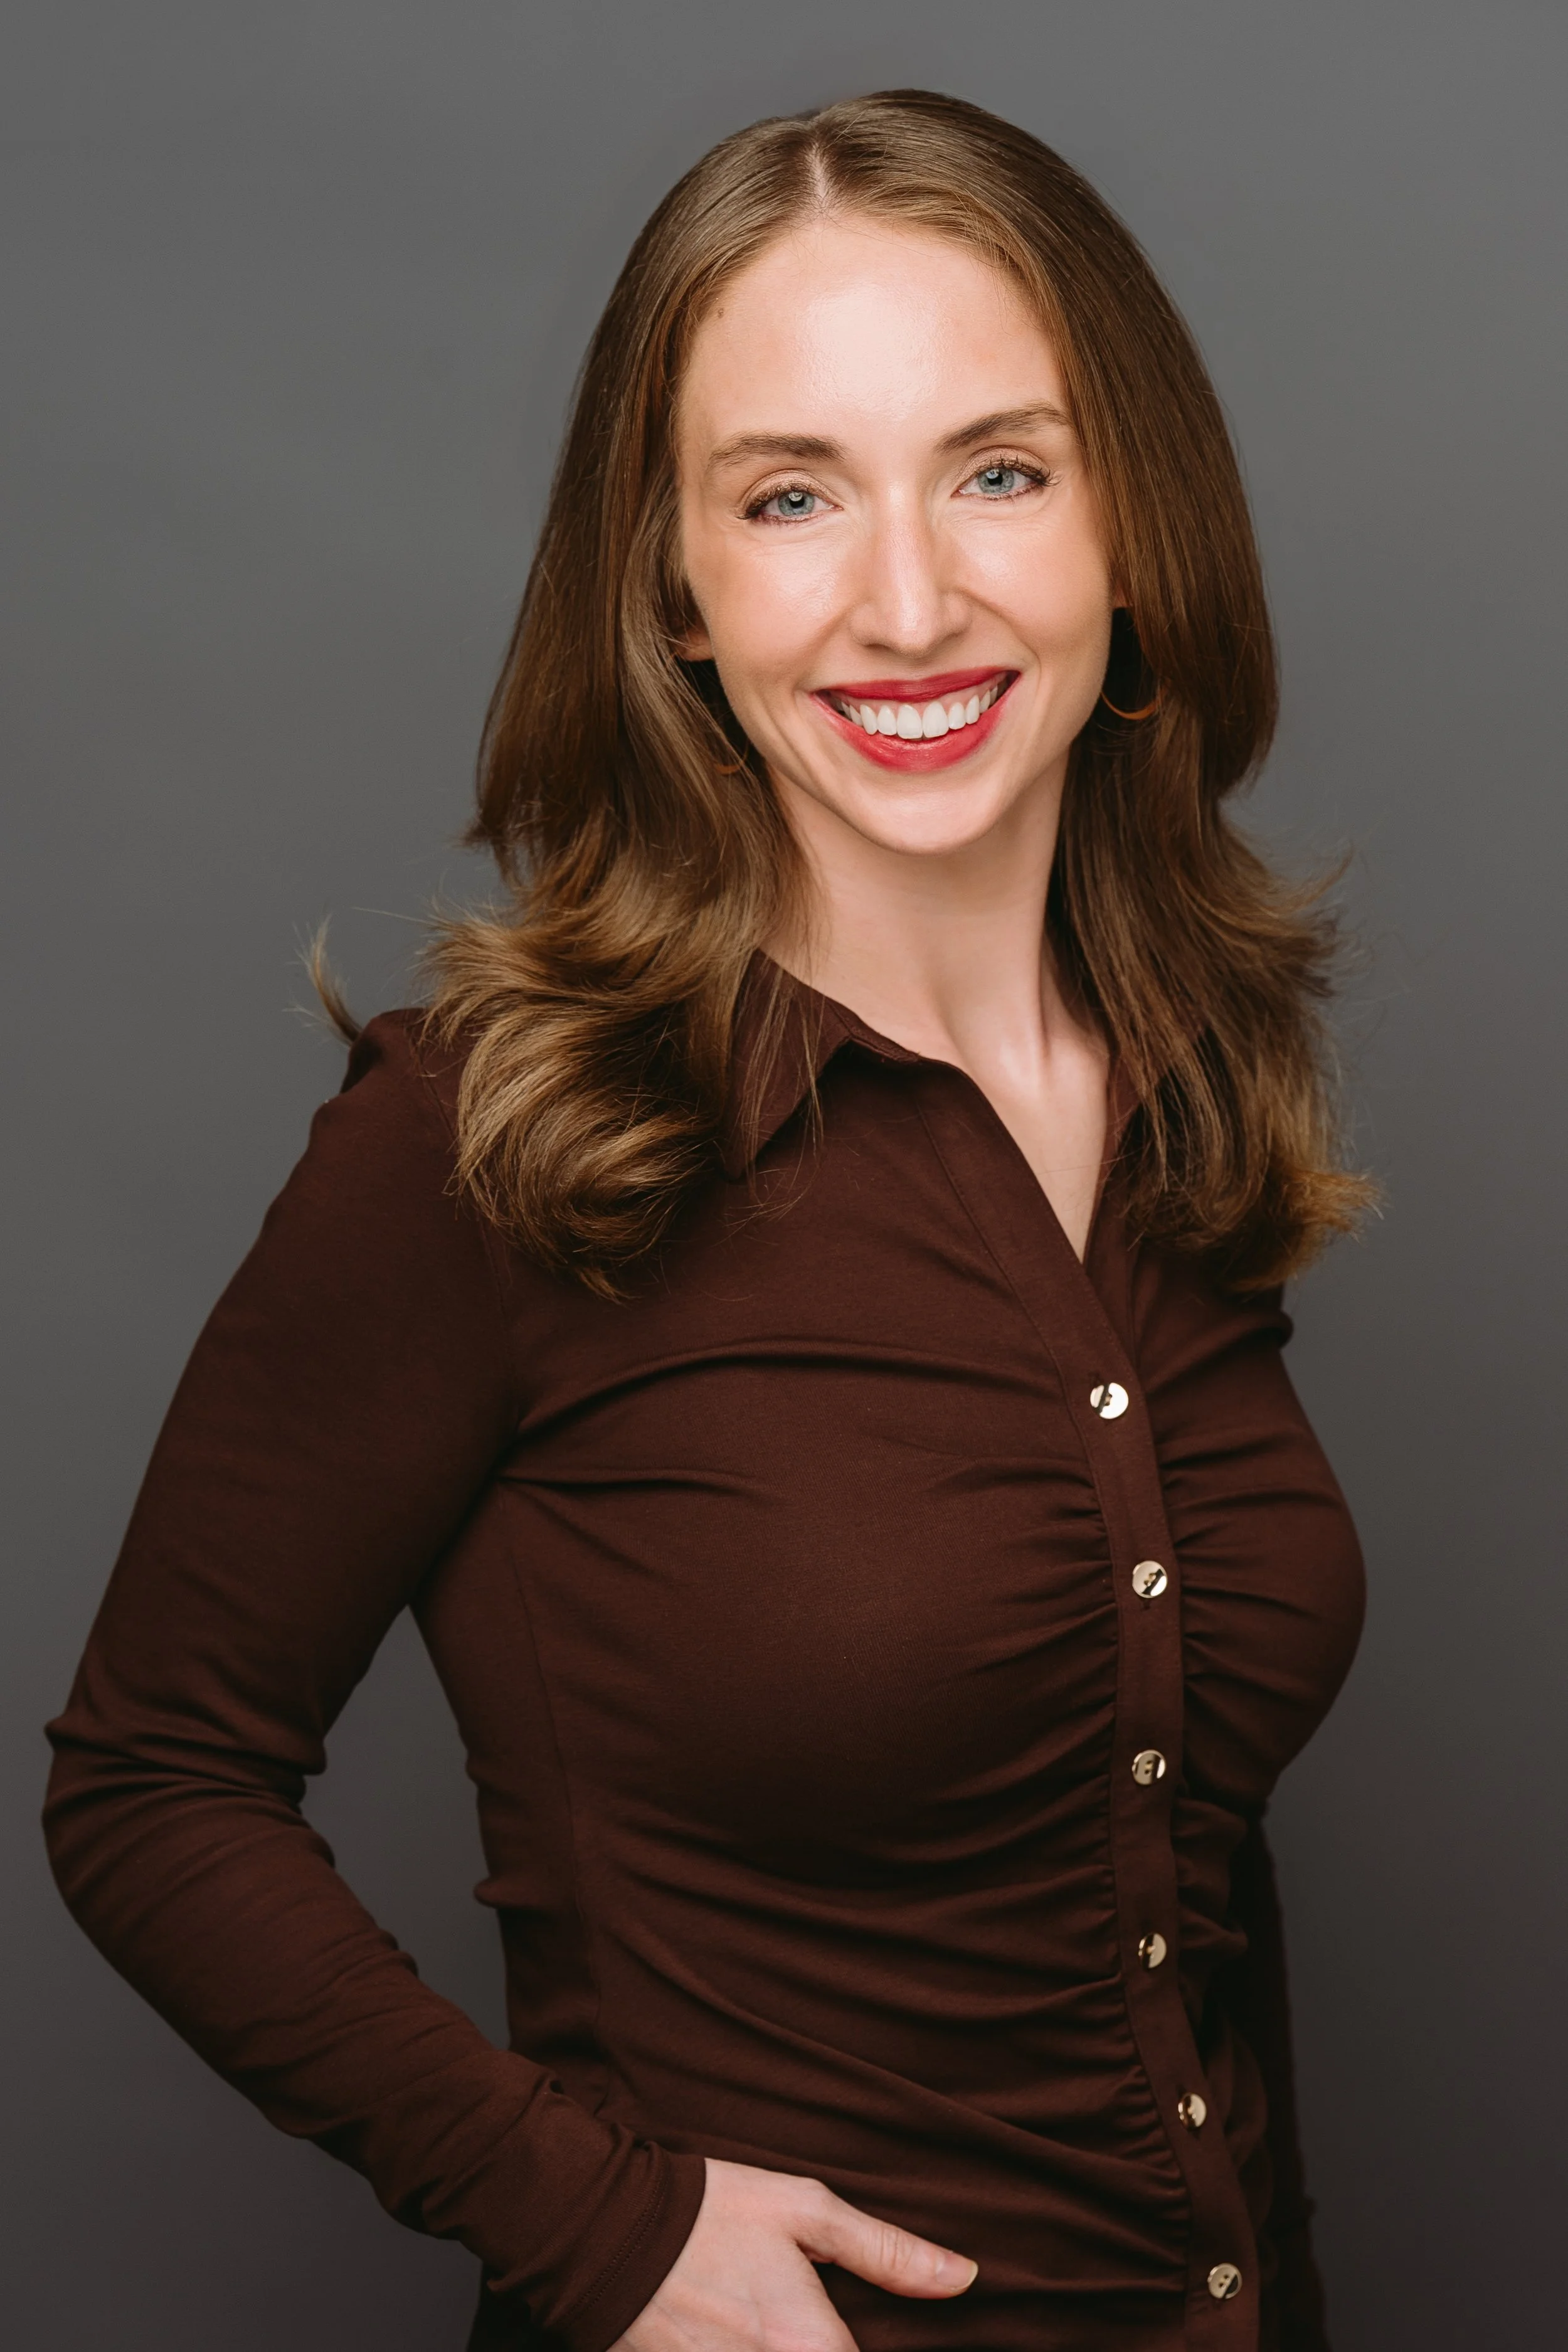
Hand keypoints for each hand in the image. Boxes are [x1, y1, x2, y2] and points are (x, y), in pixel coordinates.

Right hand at [612, 2156, 978, 2351]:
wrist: (606, 2229)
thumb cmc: (711, 2213)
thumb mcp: (805, 2209)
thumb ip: (888, 2251)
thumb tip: (964, 2278)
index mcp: (811, 2348)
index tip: (880, 2334)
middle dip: (836, 2350)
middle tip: (818, 2320)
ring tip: (784, 2321)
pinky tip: (754, 2333)